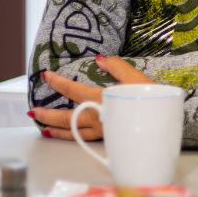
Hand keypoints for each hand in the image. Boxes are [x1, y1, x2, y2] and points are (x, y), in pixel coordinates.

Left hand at [33, 55, 152, 140]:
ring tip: (41, 126)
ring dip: (55, 129)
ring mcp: (101, 130)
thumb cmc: (152, 100)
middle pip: (66, 117)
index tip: (46, 76)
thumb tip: (99, 59)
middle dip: (47, 114)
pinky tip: (65, 135)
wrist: (164, 124)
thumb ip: (117, 66)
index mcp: (101, 100)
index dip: (58, 82)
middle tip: (33, 111)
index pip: (73, 90)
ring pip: (72, 131)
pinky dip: (69, 136)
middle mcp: (97, 117)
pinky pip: (83, 138)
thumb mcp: (137, 78)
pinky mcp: (108, 138)